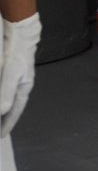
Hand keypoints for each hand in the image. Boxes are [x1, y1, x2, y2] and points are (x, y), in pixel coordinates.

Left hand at [0, 13, 40, 137]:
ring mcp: (14, 81)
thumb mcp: (10, 74)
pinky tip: (0, 101)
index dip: (7, 124)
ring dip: (2, 110)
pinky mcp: (8, 74)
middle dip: (4, 119)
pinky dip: (2, 99)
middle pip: (11, 107)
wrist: (19, 35)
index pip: (14, 111)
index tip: (1, 135)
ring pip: (6, 100)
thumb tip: (1, 110)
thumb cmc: (17, 53)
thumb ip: (5, 93)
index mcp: (23, 89)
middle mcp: (19, 87)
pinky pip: (5, 92)